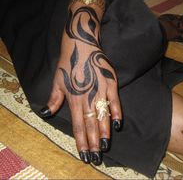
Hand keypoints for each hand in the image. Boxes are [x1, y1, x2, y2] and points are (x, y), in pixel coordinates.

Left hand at [40, 1, 121, 164]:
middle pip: (90, 123)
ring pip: (102, 115)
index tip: (84, 153)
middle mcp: (87, 96)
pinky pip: (115, 100)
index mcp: (73, 98)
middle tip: (95, 157)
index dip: (80, 140)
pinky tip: (117, 124)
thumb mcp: (57, 80)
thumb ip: (54, 98)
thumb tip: (46, 113)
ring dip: (104, 132)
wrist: (81, 44)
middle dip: (92, 142)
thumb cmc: (68, 63)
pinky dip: (116, 112)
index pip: (78, 125)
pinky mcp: (110, 81)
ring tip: (105, 146)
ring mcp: (100, 89)